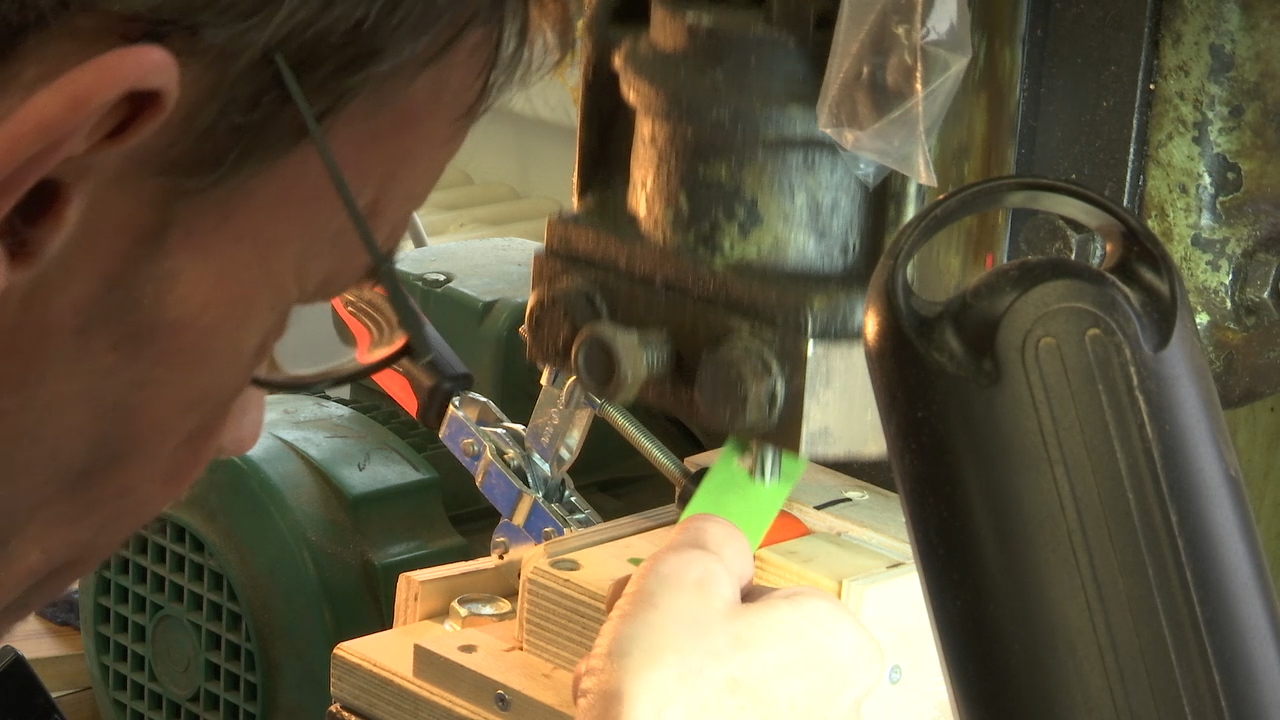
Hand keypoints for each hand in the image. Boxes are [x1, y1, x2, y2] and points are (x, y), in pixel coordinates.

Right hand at [573, 514, 883, 718]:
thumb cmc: (666, 699)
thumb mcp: (683, 572)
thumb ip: (714, 535)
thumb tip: (718, 537)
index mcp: (837, 645)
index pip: (773, 586)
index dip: (716, 585)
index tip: (687, 589)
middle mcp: (834, 702)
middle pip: (751, 635)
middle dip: (694, 626)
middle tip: (655, 626)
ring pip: (730, 679)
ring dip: (681, 666)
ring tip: (638, 670)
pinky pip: (719, 712)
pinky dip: (685, 704)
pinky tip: (647, 703)